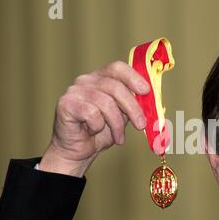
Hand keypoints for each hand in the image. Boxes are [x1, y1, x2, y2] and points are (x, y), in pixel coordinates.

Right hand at [40, 61, 149, 176]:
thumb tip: (153, 101)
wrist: (78, 151)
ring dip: (116, 124)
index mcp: (100, 79)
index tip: (146, 91)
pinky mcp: (66, 104)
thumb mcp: (123, 116)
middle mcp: (86, 80)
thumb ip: (133, 105)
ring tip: (118, 137)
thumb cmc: (100, 132)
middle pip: (115, 87)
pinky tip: (93, 132)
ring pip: (105, 102)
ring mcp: (74, 91)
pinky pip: (92, 114)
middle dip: (132, 108)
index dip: (134, 77)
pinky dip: (97, 127)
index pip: (117, 68)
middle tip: (141, 125)